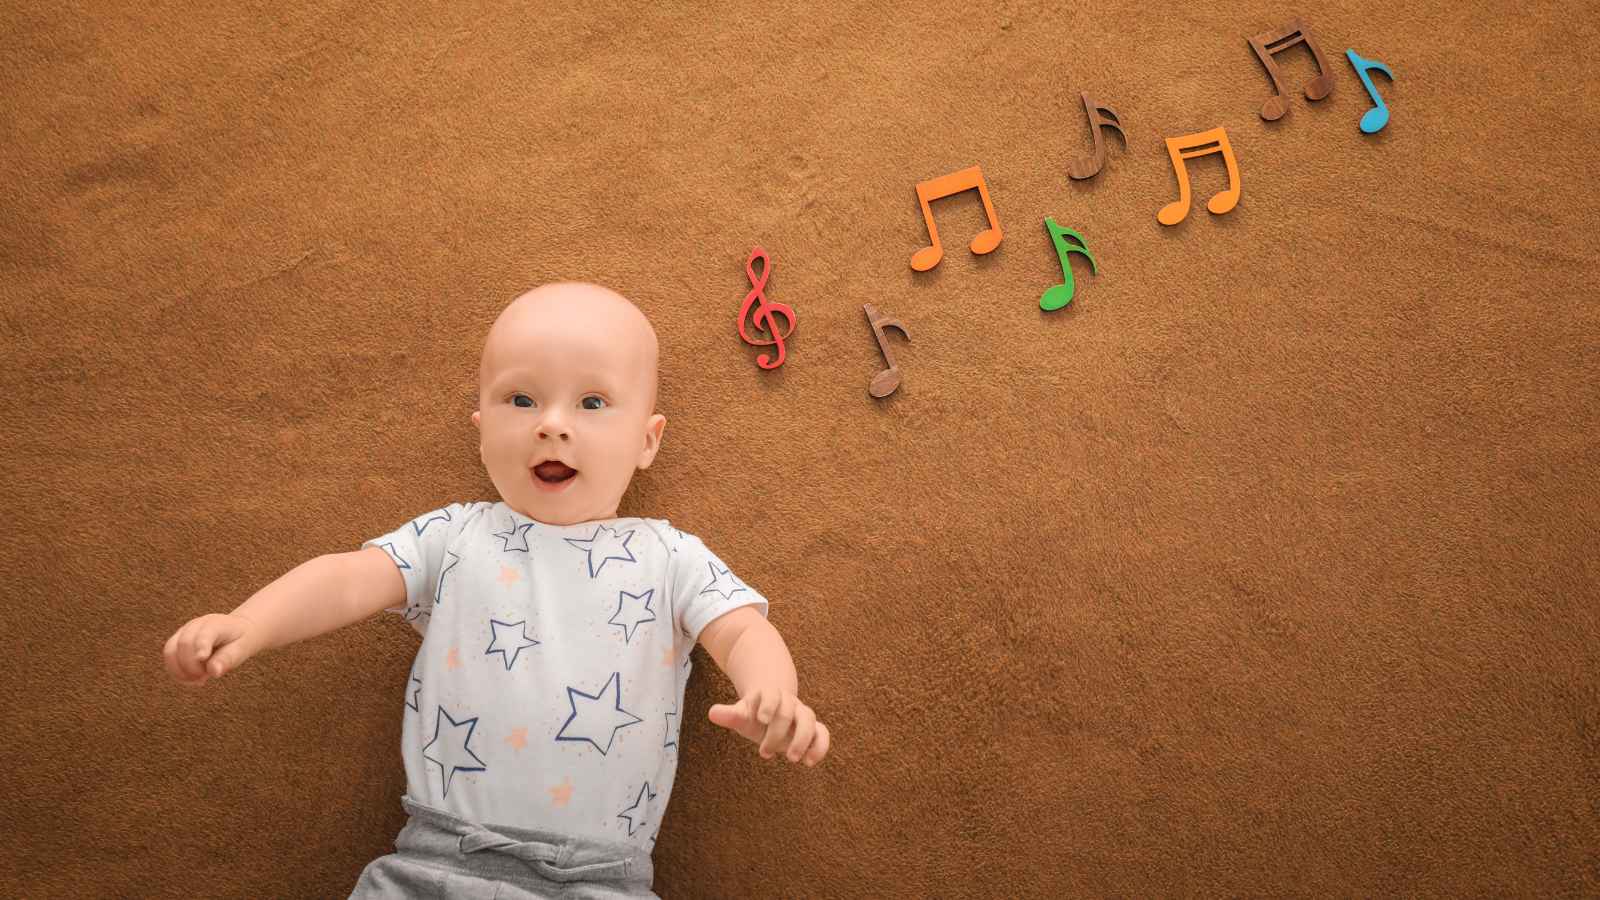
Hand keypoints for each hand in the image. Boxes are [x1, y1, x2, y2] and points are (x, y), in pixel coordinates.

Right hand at [162, 613, 259, 685]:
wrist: (236, 631)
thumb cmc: (240, 641)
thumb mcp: (242, 649)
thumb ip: (228, 659)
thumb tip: (214, 672)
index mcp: (216, 624)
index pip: (205, 634)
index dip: (201, 646)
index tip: (202, 659)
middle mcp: (196, 625)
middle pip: (184, 644)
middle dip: (192, 666)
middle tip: (205, 677)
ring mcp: (183, 632)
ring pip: (170, 651)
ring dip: (181, 671)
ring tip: (198, 680)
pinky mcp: (176, 641)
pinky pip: (169, 657)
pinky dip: (177, 672)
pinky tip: (191, 679)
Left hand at [708, 687, 829, 766]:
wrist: (774, 711)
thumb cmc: (755, 715)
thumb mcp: (742, 715)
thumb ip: (730, 715)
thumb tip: (711, 713)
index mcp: (770, 696)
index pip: (771, 695)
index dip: (768, 705)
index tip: (761, 719)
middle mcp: (789, 703)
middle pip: (788, 711)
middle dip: (776, 733)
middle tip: (763, 753)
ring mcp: (802, 715)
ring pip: (809, 720)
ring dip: (801, 739)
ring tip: (792, 759)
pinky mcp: (814, 729)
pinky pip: (823, 734)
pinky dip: (820, 747)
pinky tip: (810, 762)